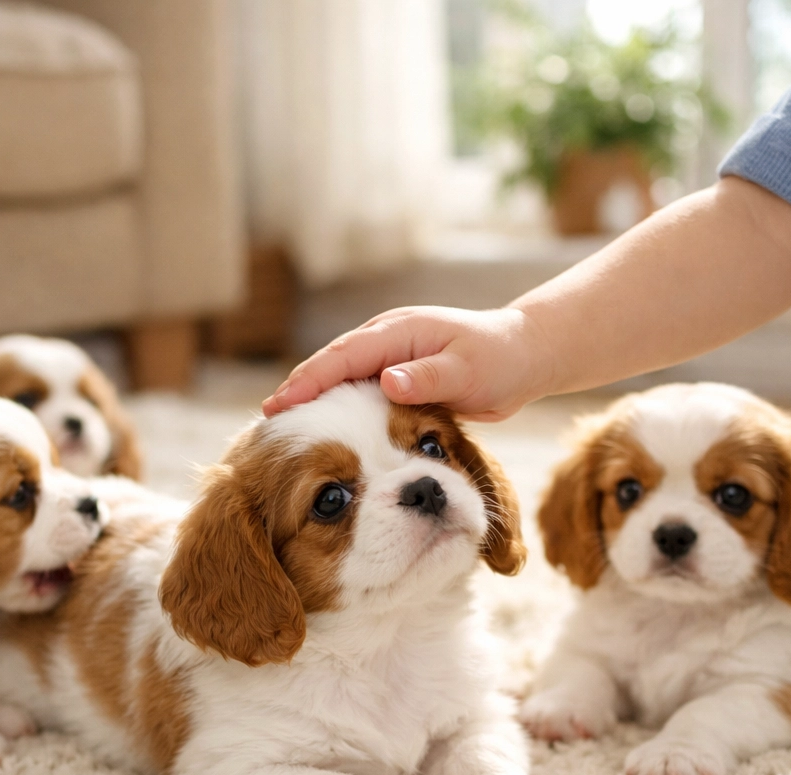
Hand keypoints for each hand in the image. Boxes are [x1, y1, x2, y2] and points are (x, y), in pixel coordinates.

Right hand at [263, 305, 550, 420]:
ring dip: (312, 397)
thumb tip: (386, 382)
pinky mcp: (396, 371)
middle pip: (330, 364)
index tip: (278, 407)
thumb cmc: (501, 360)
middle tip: (265, 423)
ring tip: (282, 427)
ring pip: (339, 375)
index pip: (340, 358)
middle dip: (298, 389)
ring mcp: (389, 354)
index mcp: (397, 332)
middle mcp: (387, 339)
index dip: (307, 382)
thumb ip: (429, 377)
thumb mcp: (470, 371)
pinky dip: (335, 403)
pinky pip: (356, 388)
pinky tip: (323, 426)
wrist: (524, 354)